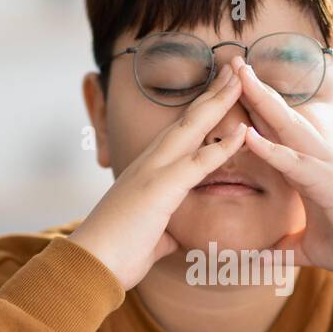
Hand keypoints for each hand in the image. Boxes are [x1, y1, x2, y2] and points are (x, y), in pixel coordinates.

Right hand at [70, 66, 246, 288]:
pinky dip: (221, 146)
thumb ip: (163, 228)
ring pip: (192, 128)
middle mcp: (149, 163)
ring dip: (218, 102)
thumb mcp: (149, 236)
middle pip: (188, 118)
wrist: (90, 266)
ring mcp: (153, 172)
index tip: (222, 89)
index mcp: (148, 171)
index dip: (203, 109)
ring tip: (241, 78)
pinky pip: (197, 163)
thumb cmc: (117, 254)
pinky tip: (242, 131)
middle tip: (236, 65)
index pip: (181, 132)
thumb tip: (170, 235)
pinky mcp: (159, 189)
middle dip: (213, 91)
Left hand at [233, 57, 332, 276]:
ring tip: (240, 78)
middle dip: (258, 91)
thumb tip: (261, 258)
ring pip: (289, 129)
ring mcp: (326, 169)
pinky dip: (271, 149)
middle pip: (282, 119)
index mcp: (310, 172)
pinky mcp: (329, 185)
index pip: (278, 134)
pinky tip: (249, 134)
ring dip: (263, 103)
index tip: (234, 89)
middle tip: (234, 62)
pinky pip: (295, 164)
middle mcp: (318, 162)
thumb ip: (284, 248)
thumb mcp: (309, 249)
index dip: (256, 111)